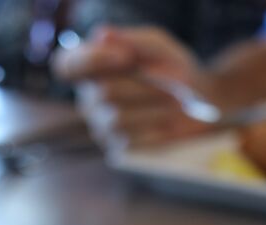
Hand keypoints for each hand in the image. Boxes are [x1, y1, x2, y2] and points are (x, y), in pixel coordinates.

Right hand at [52, 26, 210, 150]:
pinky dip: (157, 130)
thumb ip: (133, 40)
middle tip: (174, 85)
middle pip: (104, 93)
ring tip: (176, 103)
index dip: (91, 61)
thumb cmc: (172, 68)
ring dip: (155, 110)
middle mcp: (89, 97)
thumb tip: (102, 35)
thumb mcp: (159, 46)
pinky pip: (131, 141)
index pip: (67, 65)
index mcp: (91, 65)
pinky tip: (169, 122)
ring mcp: (100, 125)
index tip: (126, 57)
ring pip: (118, 120)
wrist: (198, 103)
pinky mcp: (117, 148)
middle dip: (144, 88)